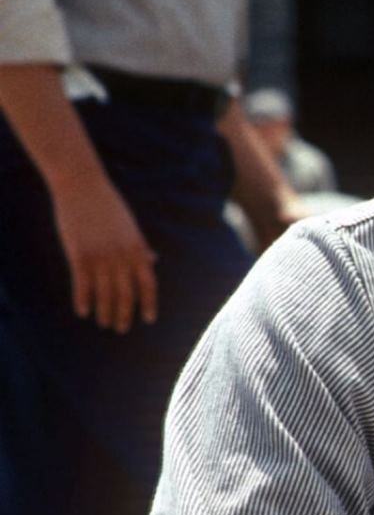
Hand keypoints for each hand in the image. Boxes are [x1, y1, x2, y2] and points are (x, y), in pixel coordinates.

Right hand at [51, 173, 157, 332]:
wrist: (82, 185)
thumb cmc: (108, 205)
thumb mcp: (130, 226)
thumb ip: (140, 246)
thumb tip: (153, 261)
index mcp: (137, 249)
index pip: (148, 284)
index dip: (149, 304)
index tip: (149, 320)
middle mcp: (121, 256)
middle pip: (126, 294)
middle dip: (124, 314)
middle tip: (120, 329)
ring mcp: (100, 256)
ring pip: (104, 293)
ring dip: (104, 311)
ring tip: (103, 323)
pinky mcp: (78, 254)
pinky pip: (82, 284)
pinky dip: (83, 300)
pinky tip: (83, 312)